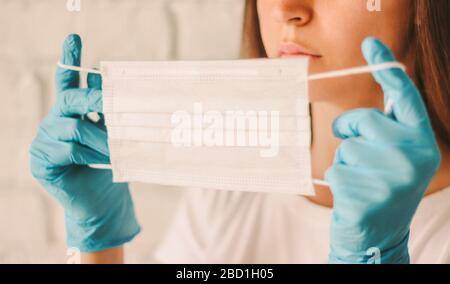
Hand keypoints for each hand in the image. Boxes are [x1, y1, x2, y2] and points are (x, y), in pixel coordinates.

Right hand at [30, 34, 139, 251]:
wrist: (103, 202)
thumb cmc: (111, 166)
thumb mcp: (114, 136)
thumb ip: (109, 113)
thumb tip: (112, 82)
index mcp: (73, 113)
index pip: (69, 82)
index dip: (70, 59)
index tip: (74, 37)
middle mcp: (56, 122)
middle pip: (69, 99)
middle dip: (92, 98)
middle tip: (109, 100)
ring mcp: (45, 140)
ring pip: (73, 127)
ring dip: (99, 138)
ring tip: (116, 148)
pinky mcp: (41, 160)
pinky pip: (66, 150)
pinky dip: (87, 155)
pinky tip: (98, 162)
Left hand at [326, 37, 440, 263]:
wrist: (379, 237)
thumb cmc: (381, 189)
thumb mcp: (395, 157)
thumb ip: (388, 129)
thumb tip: (368, 102)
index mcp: (422, 143)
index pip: (404, 98)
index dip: (386, 69)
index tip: (369, 43)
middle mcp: (413, 157)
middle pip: (363, 119)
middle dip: (350, 131)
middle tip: (358, 152)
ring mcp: (391, 178)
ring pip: (345, 147)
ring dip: (345, 162)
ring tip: (362, 183)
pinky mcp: (366, 195)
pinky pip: (334, 169)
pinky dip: (336, 180)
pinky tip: (353, 198)